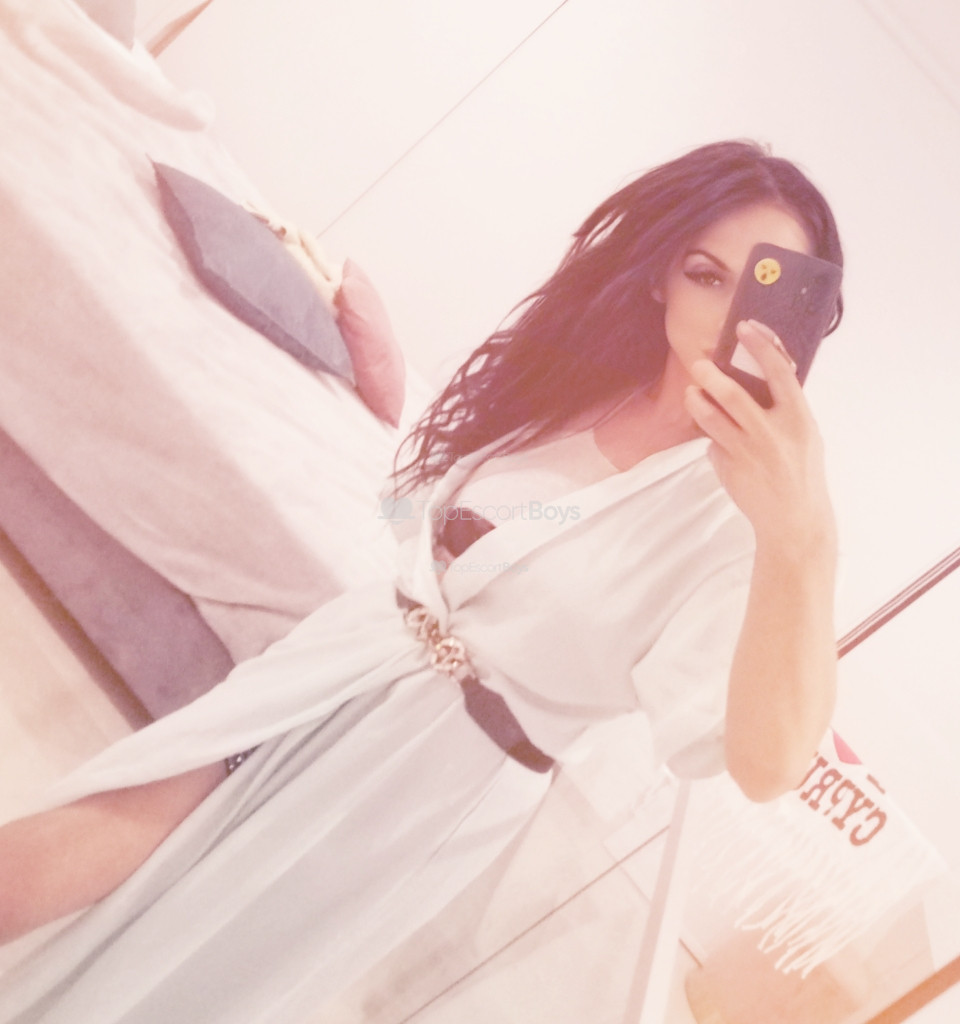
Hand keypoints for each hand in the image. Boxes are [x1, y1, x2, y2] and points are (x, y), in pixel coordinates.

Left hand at [683, 320, 835, 554]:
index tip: (745, 328)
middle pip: (732, 394)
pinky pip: (713, 443)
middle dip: (710, 374)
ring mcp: (746, 450)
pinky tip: (720, 441)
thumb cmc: (802, 472)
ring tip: (692, 393)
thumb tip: (763, 376)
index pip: (779, 371)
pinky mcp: (727, 467)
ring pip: (710, 417)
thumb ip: (785, 407)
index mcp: (798, 417)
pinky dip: (712, 437)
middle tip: (697, 363)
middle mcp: (771, 432)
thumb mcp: (806, 434)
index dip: (761, 345)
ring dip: (696, 401)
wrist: (793, 519)